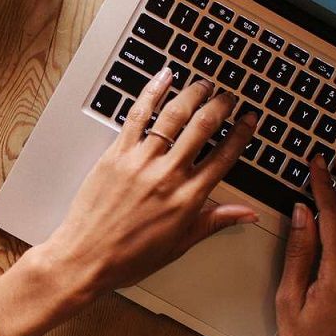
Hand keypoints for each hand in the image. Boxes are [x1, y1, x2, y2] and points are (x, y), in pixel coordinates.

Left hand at [37, 69, 258, 297]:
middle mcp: (167, 175)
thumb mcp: (180, 243)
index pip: (224, 157)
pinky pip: (138, 114)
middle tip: (228, 97)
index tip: (249, 120)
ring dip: (193, 94)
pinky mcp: (116, 154)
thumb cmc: (129, 257)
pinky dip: (152, 91)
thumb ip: (215, 221)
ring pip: (174, 115)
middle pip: (203, 127)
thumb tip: (247, 213)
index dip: (241, 134)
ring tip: (204, 84)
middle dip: (221, 106)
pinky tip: (164, 77)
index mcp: (188, 199)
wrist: (86, 258)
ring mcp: (141, 161)